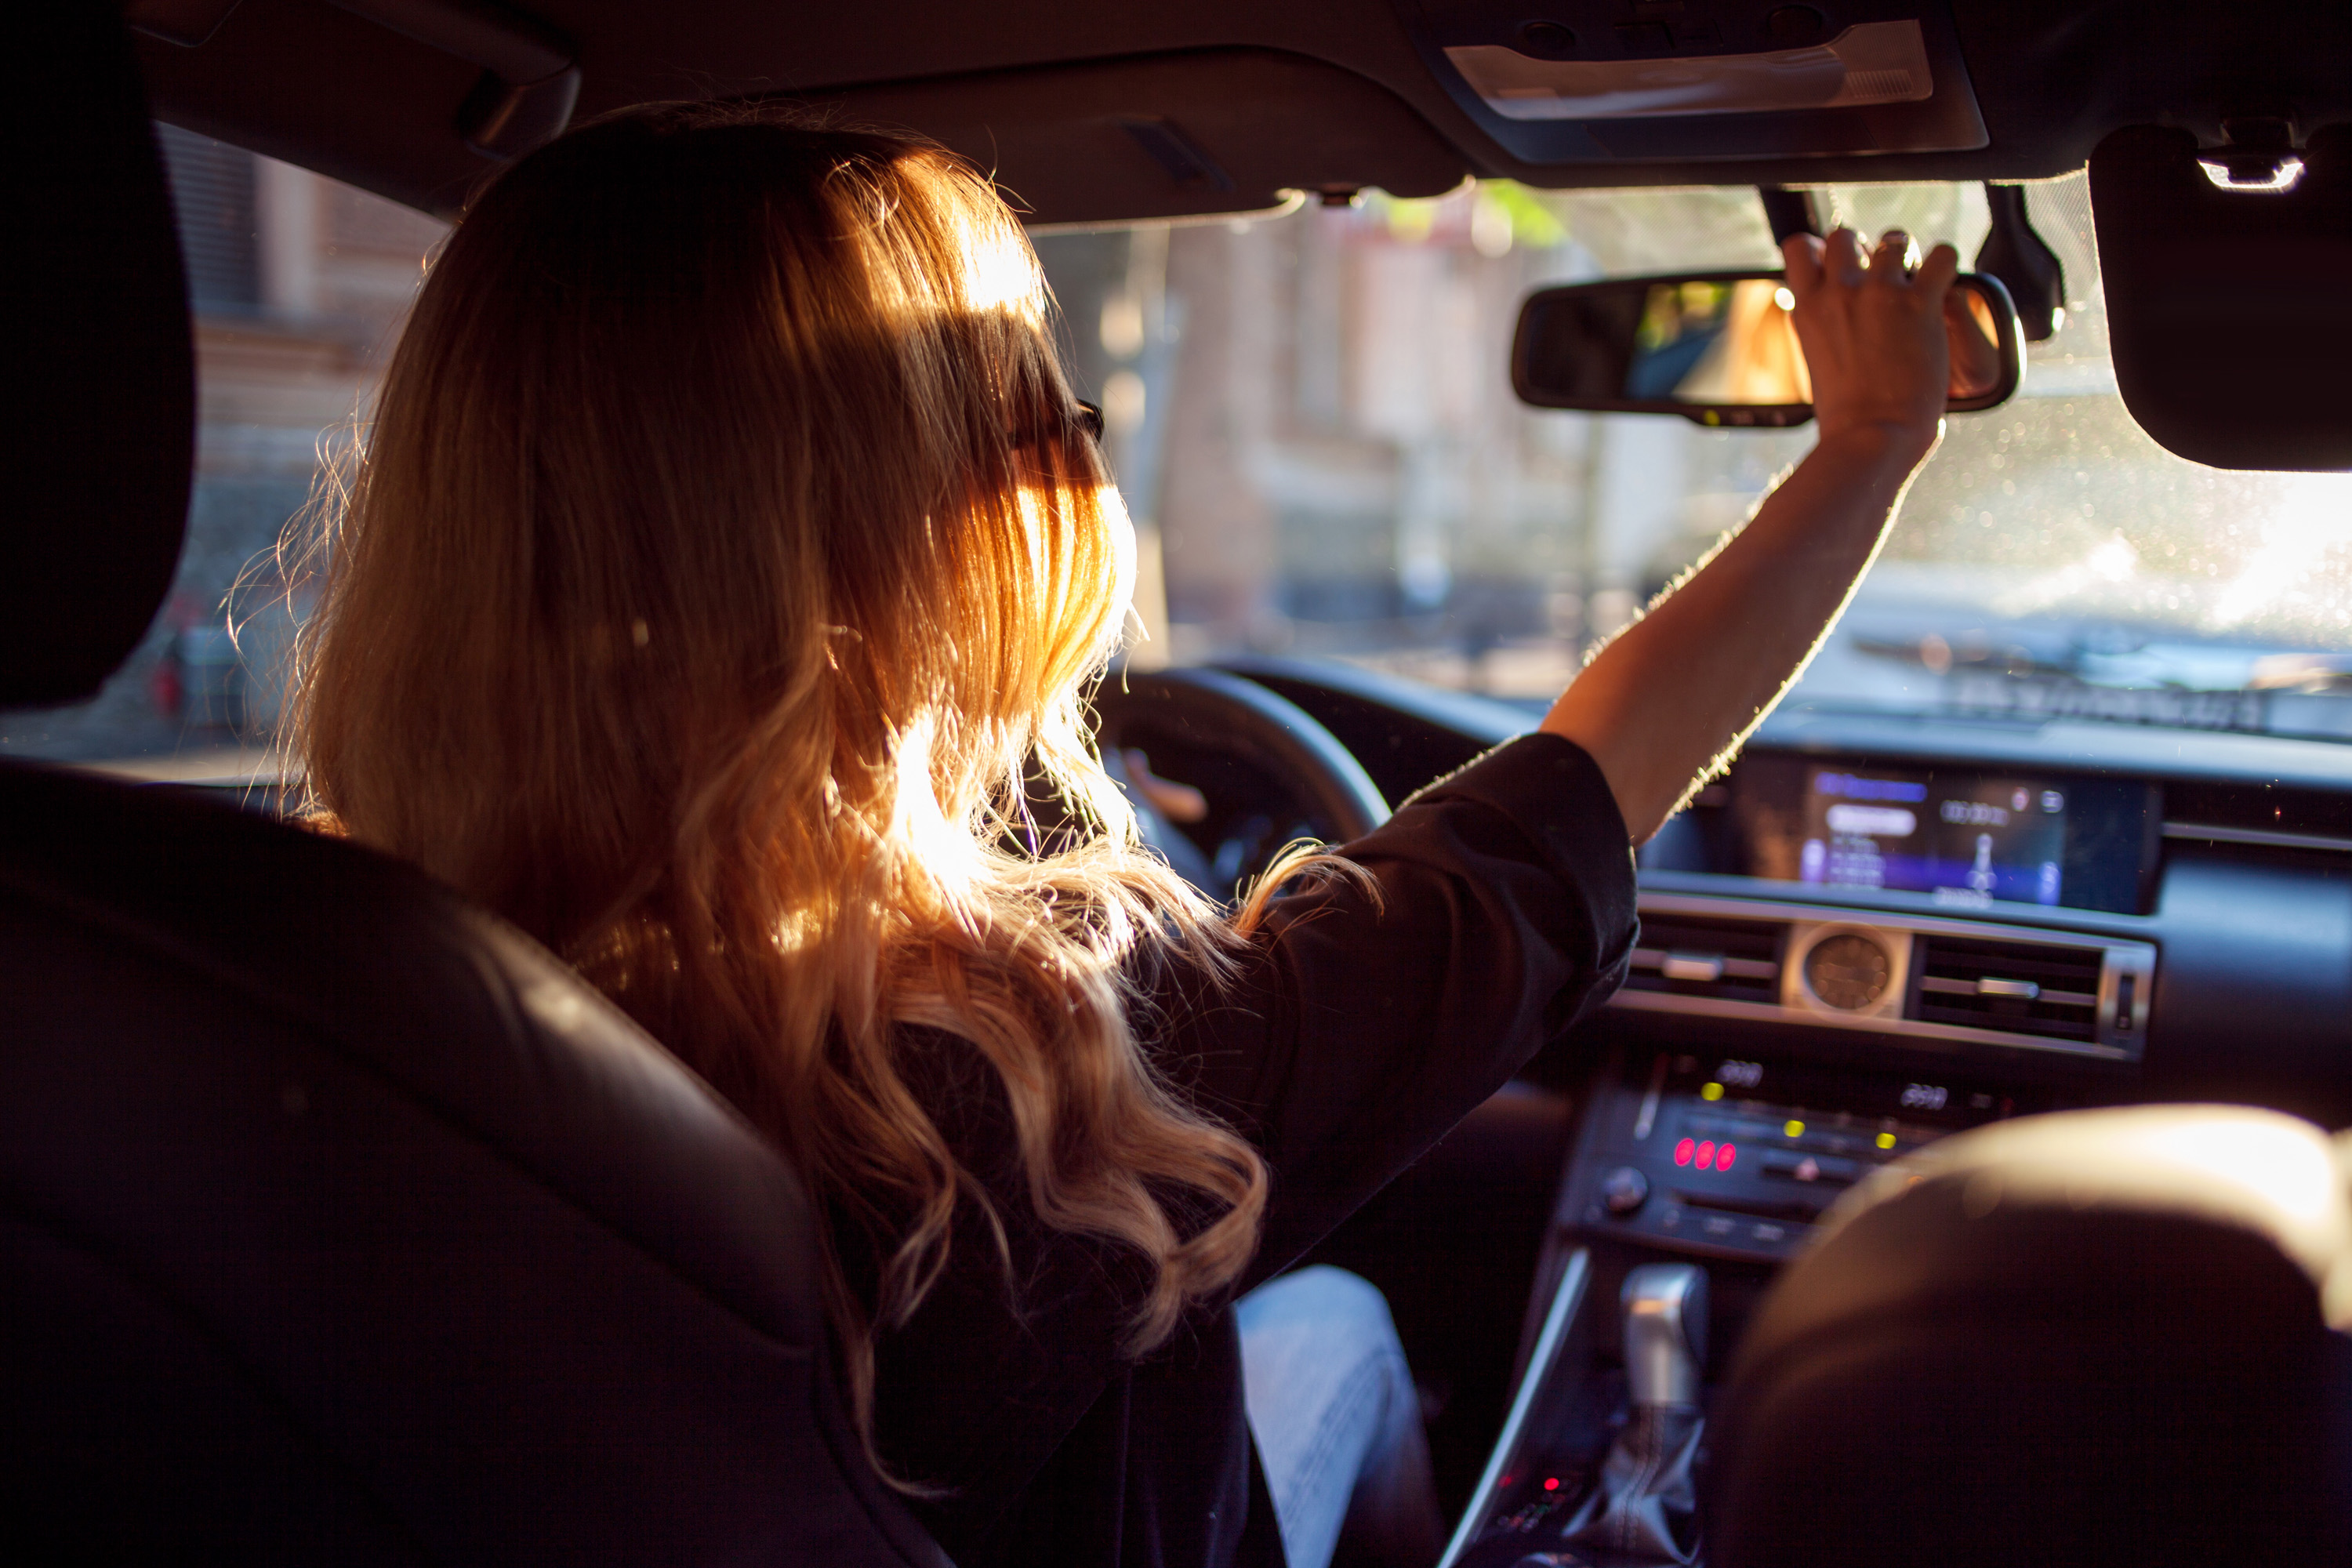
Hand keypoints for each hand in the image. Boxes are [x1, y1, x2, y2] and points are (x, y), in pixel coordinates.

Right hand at [1782, 228, 1957, 462]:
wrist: (1871, 438)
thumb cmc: (1845, 415)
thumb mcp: (1814, 361)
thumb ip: (1818, 325)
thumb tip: (1818, 310)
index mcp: (1806, 307)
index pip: (1800, 246)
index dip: (1821, 250)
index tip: (1836, 268)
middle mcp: (1839, 290)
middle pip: (1845, 234)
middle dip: (1866, 249)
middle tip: (1882, 277)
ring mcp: (1879, 293)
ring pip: (1896, 239)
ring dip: (1909, 256)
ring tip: (1918, 282)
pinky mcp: (1920, 303)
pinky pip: (1943, 256)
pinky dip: (1947, 266)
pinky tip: (1945, 286)